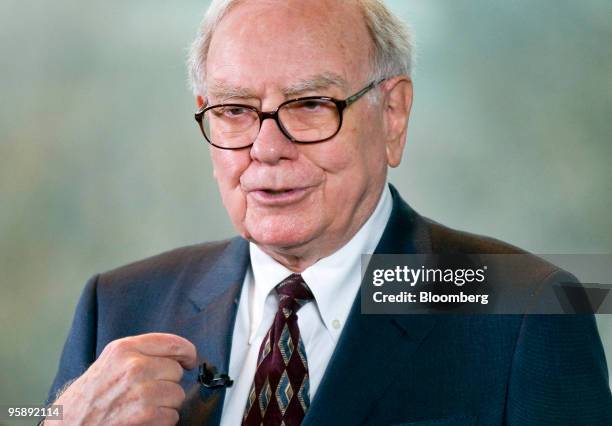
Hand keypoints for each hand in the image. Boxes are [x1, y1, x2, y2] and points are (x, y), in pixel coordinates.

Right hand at [51, 333, 196, 424]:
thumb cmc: (87, 398)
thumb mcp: (109, 363)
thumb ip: (139, 353)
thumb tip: (175, 354)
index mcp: (124, 349)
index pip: (172, 343)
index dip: (186, 352)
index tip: (189, 359)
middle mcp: (133, 367)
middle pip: (177, 371)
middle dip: (167, 383)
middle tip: (147, 392)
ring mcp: (140, 391)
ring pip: (177, 395)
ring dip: (165, 404)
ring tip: (142, 407)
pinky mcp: (145, 415)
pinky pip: (172, 416)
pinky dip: (162, 422)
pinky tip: (142, 420)